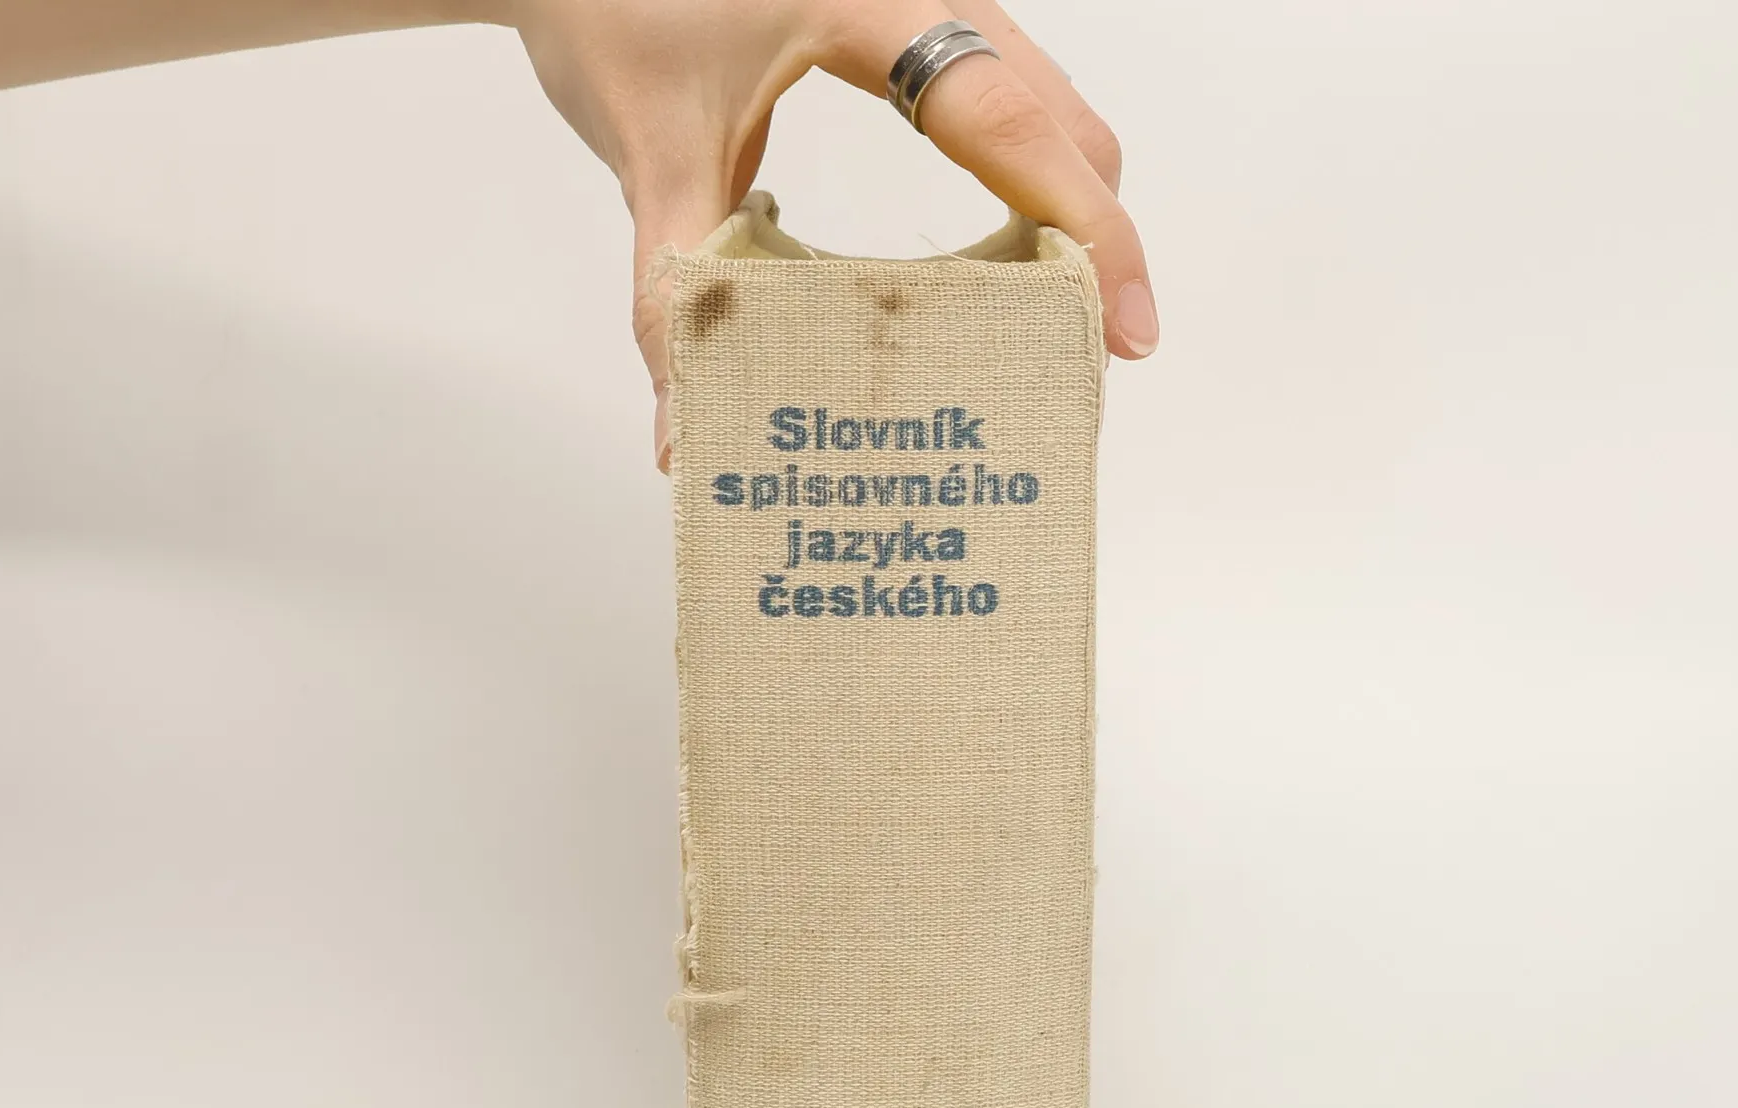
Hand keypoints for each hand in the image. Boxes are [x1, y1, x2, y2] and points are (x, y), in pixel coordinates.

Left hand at [510, 0, 1157, 466]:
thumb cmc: (612, 7)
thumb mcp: (648, 154)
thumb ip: (672, 292)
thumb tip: (683, 435)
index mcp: (871, 4)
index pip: (1010, 122)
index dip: (1086, 227)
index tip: (1125, 327)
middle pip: (1061, 116)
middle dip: (1097, 237)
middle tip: (1098, 352)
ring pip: (1049, 102)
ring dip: (1070, 208)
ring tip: (1061, 318)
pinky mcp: (919, 17)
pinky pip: (1010, 97)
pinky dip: (1031, 177)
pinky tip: (1011, 255)